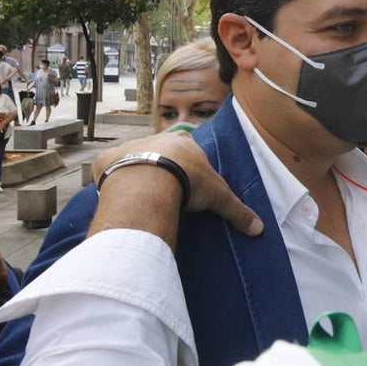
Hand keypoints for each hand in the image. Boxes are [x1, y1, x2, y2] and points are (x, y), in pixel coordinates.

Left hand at [92, 130, 262, 236]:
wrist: (148, 178)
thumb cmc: (187, 181)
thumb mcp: (218, 197)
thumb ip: (236, 210)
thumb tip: (259, 228)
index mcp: (183, 141)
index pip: (187, 149)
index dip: (187, 164)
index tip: (188, 180)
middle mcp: (156, 137)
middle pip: (159, 152)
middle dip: (161, 167)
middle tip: (164, 190)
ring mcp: (130, 146)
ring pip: (133, 159)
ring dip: (135, 174)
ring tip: (140, 197)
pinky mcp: (107, 159)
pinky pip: (109, 169)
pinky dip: (111, 180)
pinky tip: (115, 196)